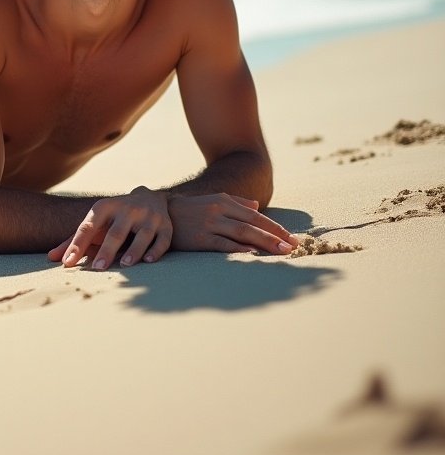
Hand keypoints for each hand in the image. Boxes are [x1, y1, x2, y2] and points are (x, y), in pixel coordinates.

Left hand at [47, 186, 172, 269]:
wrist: (149, 197)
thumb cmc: (114, 218)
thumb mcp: (95, 223)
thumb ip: (74, 240)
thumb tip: (51, 258)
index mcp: (104, 207)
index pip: (88, 227)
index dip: (77, 244)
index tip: (67, 263)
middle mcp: (127, 209)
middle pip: (116, 232)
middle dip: (107, 249)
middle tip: (98, 267)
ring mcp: (148, 217)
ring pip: (141, 235)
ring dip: (134, 250)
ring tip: (125, 265)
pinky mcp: (165, 226)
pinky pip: (162, 239)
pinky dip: (156, 251)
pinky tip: (148, 261)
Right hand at [167, 193, 297, 254]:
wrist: (161, 214)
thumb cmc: (190, 209)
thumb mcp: (212, 201)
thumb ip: (235, 203)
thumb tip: (256, 206)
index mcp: (223, 202)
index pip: (255, 216)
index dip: (275, 228)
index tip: (292, 238)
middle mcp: (218, 211)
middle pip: (253, 224)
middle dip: (276, 236)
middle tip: (294, 247)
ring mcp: (209, 224)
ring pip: (243, 233)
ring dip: (265, 243)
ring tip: (282, 251)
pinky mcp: (199, 238)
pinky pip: (222, 244)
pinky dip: (238, 248)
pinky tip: (252, 253)